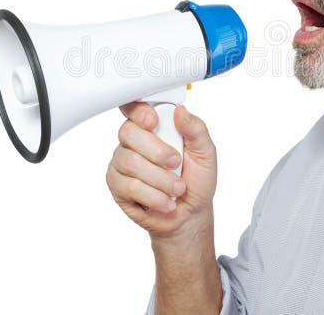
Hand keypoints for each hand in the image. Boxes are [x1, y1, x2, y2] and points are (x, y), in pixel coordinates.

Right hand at [106, 102, 216, 239]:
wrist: (190, 214)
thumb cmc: (196, 180)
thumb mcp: (205, 153)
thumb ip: (196, 129)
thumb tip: (181, 111)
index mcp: (154, 127)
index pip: (135, 108)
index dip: (139, 112)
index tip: (153, 121)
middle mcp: (133, 142)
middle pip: (128, 133)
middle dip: (157, 151)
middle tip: (177, 163)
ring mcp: (122, 163)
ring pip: (130, 162)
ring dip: (160, 179)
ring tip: (177, 189)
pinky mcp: (117, 186)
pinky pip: (129, 186)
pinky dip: (153, 196)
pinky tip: (166, 201)